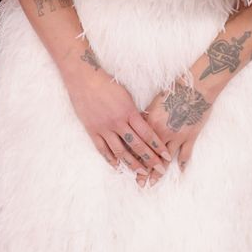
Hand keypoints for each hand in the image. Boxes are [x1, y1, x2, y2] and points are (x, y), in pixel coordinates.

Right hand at [63, 57, 173, 181]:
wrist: (84, 79)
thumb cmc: (107, 84)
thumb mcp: (126, 96)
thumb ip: (134, 113)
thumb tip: (143, 126)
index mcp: (129, 112)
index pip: (148, 134)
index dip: (158, 147)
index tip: (166, 156)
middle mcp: (118, 122)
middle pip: (137, 145)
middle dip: (150, 159)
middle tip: (159, 169)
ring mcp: (104, 128)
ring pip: (121, 151)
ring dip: (132, 163)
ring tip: (141, 172)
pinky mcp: (92, 130)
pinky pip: (102, 149)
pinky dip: (110, 159)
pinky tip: (117, 166)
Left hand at [140, 70, 222, 176]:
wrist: (196, 87)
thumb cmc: (174, 91)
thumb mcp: (154, 103)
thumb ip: (145, 117)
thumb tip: (135, 125)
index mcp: (150, 124)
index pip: (138, 145)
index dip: (132, 158)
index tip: (127, 168)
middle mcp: (162, 133)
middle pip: (150, 156)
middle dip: (144, 172)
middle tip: (139, 183)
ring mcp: (177, 136)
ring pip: (165, 159)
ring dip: (159, 173)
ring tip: (153, 183)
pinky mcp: (190, 136)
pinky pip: (186, 154)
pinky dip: (183, 163)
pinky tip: (181, 172)